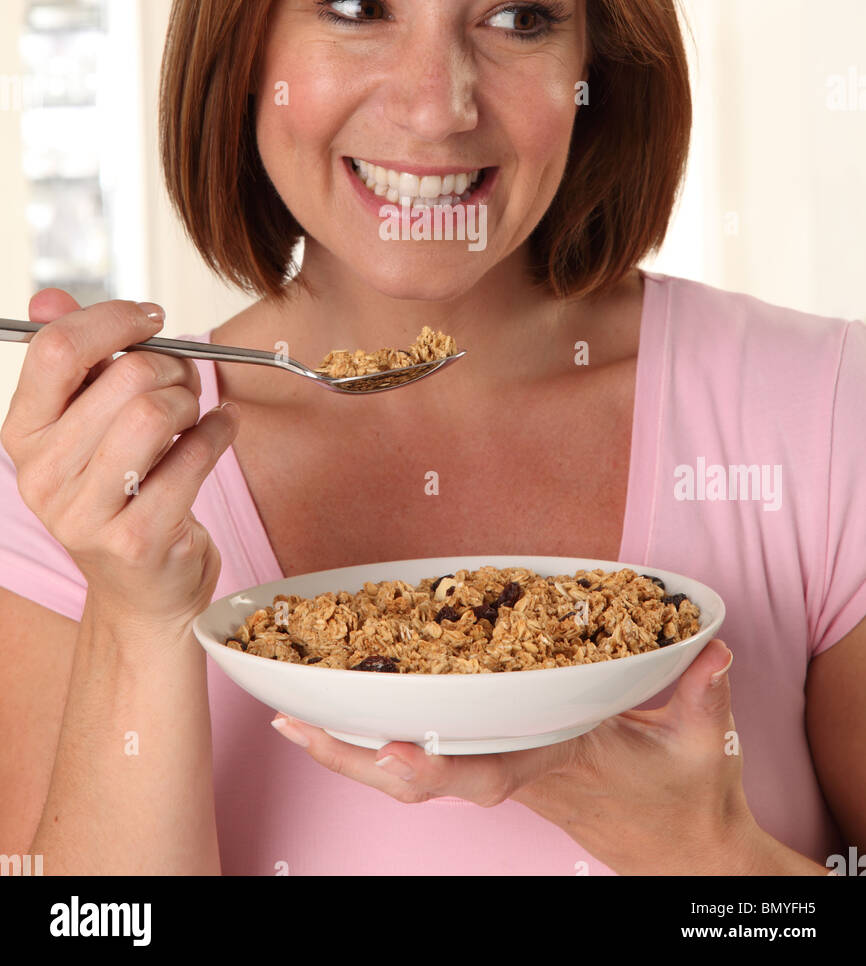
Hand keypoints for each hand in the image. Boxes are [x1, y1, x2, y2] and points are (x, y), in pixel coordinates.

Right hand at [0, 287, 238, 633]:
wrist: (144, 589)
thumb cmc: (122, 490)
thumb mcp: (86, 423)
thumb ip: (74, 358)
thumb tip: (49, 297)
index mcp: (23, 434)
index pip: (56, 349)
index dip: (114, 319)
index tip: (152, 319)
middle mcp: (43, 476)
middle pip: (123, 376)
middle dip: (172, 366)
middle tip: (186, 378)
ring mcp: (85, 514)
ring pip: (155, 412)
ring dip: (192, 399)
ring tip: (195, 411)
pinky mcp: (136, 540)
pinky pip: (192, 458)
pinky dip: (219, 432)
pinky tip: (222, 430)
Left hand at [271, 638, 761, 874]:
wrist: (678, 842)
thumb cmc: (684, 794)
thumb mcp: (701, 745)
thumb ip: (698, 693)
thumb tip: (707, 648)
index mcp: (555, 762)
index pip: (492, 771)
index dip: (440, 765)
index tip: (395, 751)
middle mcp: (516, 764)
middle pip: (426, 774)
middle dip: (355, 757)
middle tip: (291, 724)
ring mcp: (502, 761)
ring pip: (417, 763)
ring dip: (351, 743)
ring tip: (288, 712)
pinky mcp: (498, 752)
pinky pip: (432, 746)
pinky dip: (383, 729)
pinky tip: (340, 703)